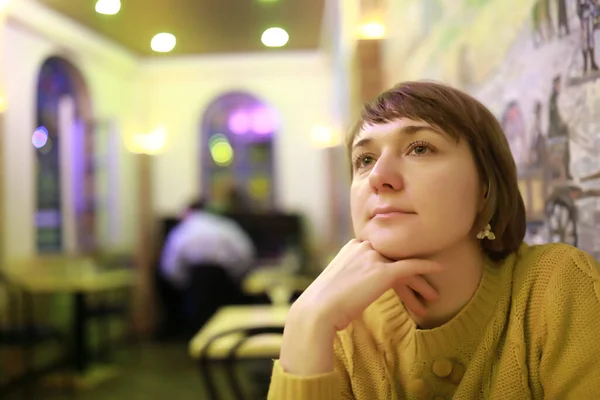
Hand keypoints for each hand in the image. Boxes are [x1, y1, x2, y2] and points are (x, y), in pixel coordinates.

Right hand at [292, 239, 441, 331]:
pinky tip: (441, 268)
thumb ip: (352, 276)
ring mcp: (373, 257)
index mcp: (353, 245)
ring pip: (405, 263)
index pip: (383, 251)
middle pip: (396, 256)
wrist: (319, 309)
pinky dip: (427, 266)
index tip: (409, 275)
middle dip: (412, 272)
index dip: (397, 263)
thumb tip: (358, 287)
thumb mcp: (339, 282)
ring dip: (421, 280)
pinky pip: (411, 266)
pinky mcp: (382, 271)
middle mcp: (364, 246)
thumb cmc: (325, 302)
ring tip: (435, 295)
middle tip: (426, 285)